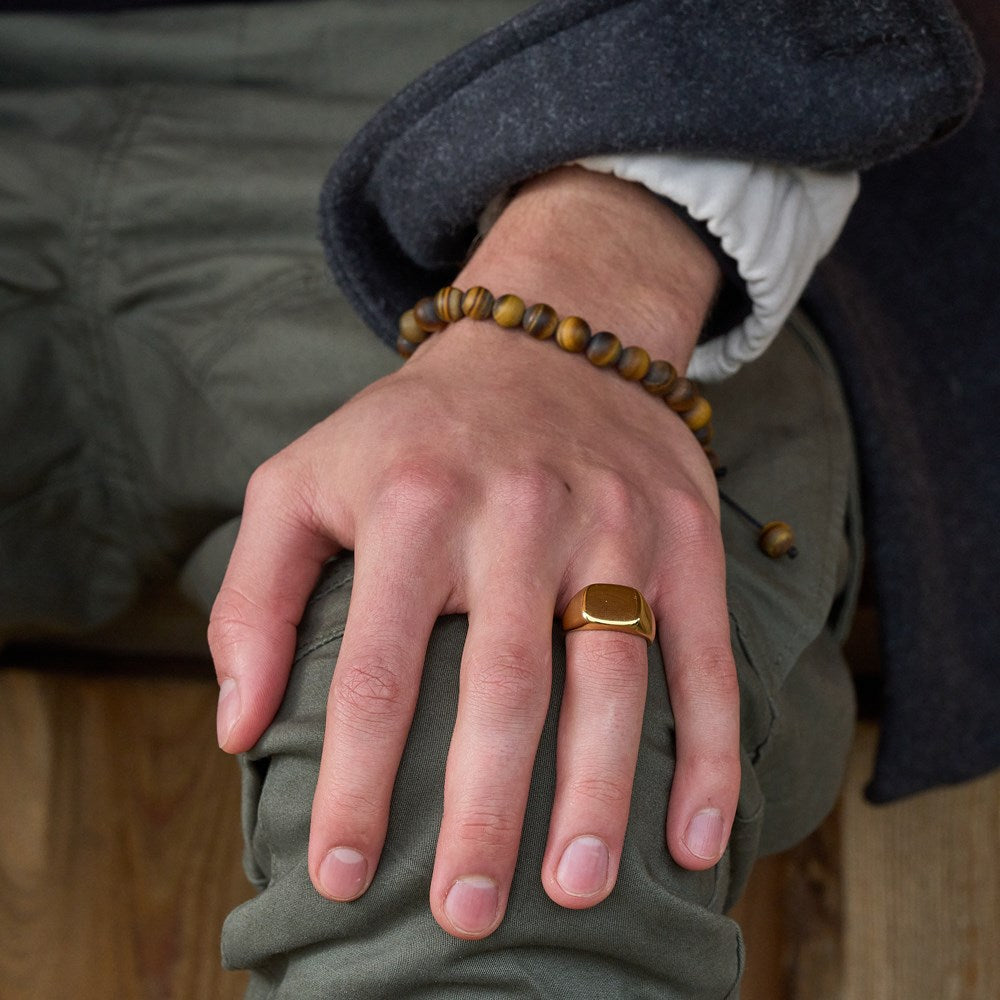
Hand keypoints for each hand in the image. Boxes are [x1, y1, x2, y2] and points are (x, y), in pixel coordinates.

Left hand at [209, 167, 739, 938]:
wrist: (549, 336)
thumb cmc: (414, 431)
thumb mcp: (303, 478)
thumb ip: (255, 594)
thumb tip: (236, 729)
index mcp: (411, 505)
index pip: (375, 671)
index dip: (355, 784)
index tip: (343, 875)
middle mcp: (516, 514)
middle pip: (502, 690)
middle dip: (484, 816)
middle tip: (468, 913)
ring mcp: (611, 524)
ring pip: (612, 679)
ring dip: (598, 796)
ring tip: (576, 889)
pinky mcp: (682, 535)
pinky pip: (704, 653)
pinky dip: (704, 751)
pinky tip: (692, 836)